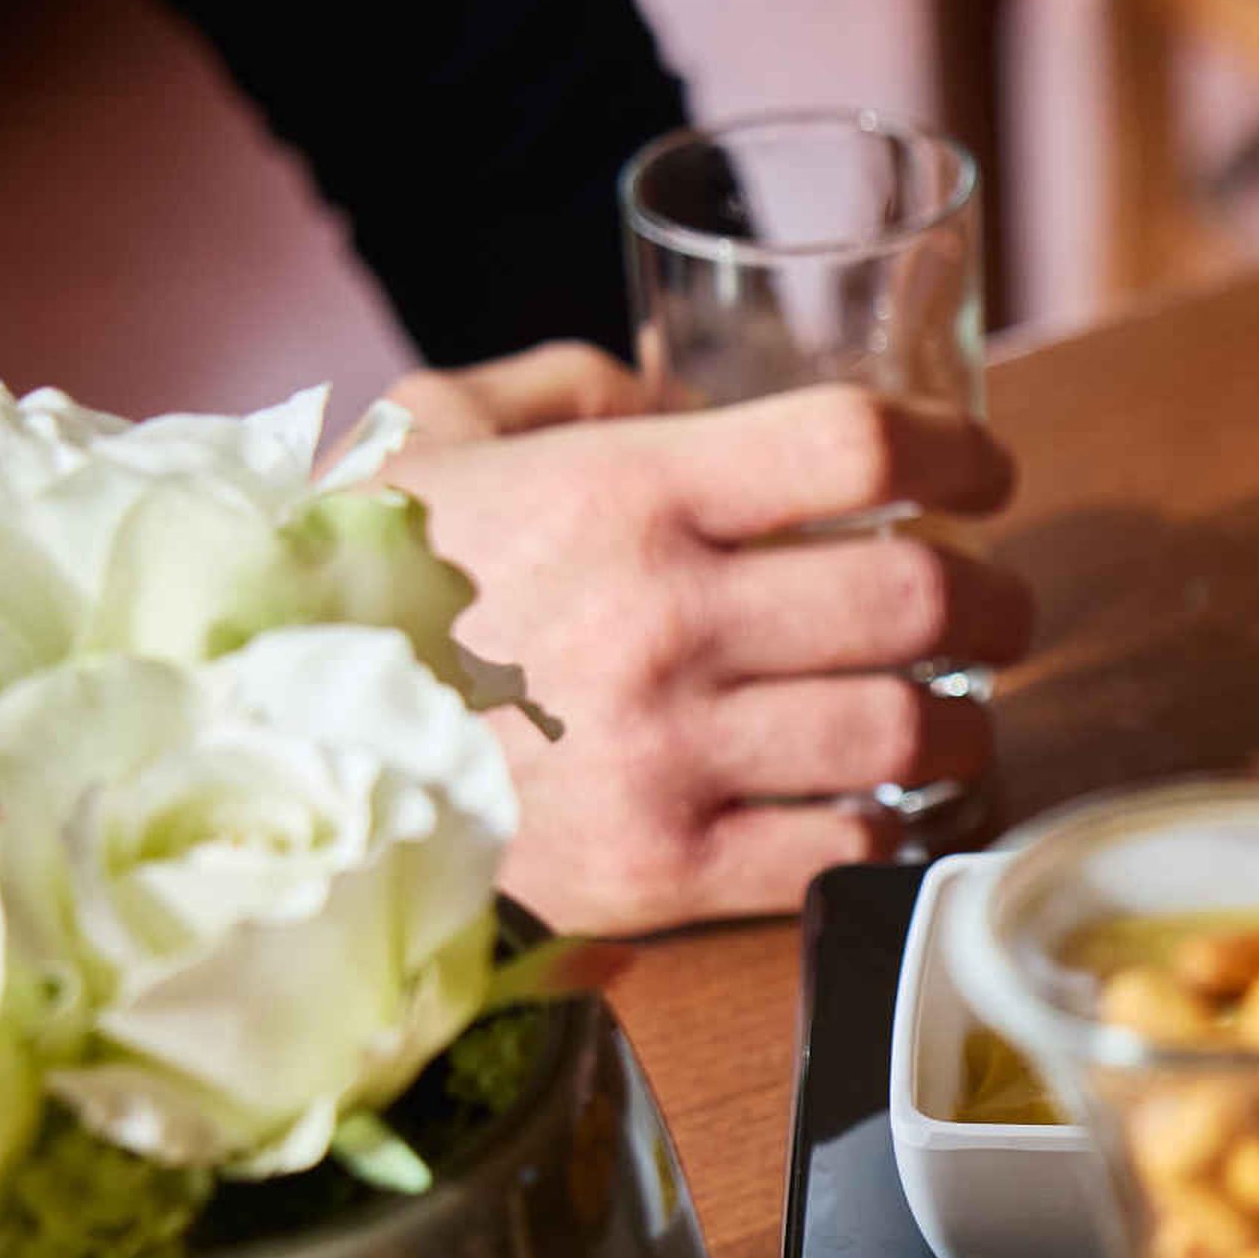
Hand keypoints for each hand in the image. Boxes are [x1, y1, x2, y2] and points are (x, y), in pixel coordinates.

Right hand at [384, 344, 1036, 932]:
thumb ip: (569, 387)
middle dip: (995, 605)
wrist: (259, 748)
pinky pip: (844, 849)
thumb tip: (682, 391)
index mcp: (625, 492)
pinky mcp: (664, 870)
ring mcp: (669, 751)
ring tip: (953, 718)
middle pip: (919, 596)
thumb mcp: (434, 437)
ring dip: (961, 726)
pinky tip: (884, 807)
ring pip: (906, 732)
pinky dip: (889, 827)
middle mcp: (664, 617)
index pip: (860, 448)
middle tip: (999, 613)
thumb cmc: (355, 583)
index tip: (984, 479)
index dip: (957, 457)